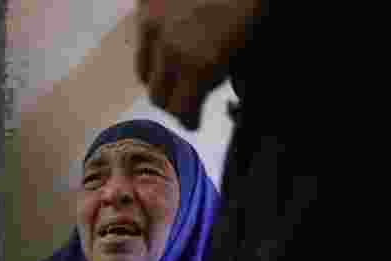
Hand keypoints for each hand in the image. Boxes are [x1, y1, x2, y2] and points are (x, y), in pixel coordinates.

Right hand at [136, 0, 258, 129]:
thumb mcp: (247, 46)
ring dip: (158, 77)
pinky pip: (140, 41)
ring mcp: (151, 26)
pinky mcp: (144, 7)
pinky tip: (168, 42)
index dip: (189, 119)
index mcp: (197, 64)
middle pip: (157, 96)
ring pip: (144, 71)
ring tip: (174, 72)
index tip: (194, 121)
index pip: (180, 111)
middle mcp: (167, 50)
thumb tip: (212, 90)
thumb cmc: (250, 6)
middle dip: (172, 102)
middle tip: (185, 99)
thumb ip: (222, 73)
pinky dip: (152, 48)